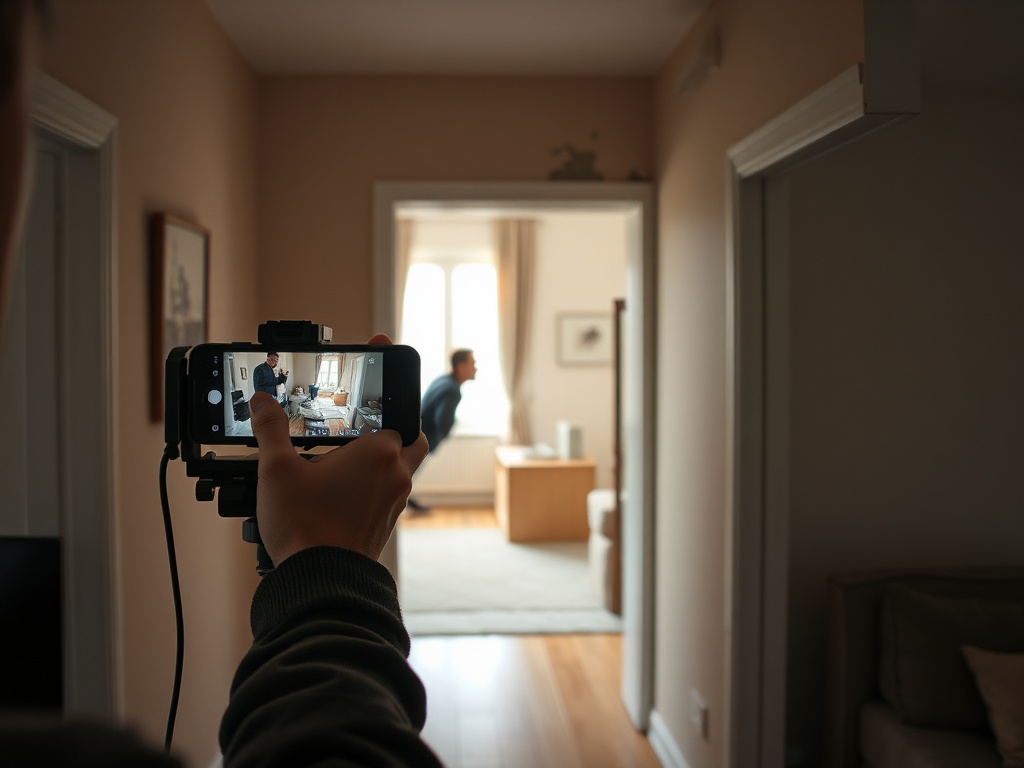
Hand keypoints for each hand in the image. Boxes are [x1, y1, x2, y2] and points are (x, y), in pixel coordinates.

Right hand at [249, 334, 427, 564]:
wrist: (320, 582)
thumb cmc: (306, 526)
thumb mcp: (277, 470)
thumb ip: (270, 430)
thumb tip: (262, 402)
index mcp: (379, 452)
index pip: (396, 411)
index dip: (388, 391)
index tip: (386, 371)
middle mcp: (396, 474)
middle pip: (409, 439)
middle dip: (392, 428)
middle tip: (365, 423)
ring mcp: (394, 502)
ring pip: (400, 469)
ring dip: (380, 459)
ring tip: (345, 455)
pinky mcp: (385, 524)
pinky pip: (387, 493)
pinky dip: (372, 485)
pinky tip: (342, 488)